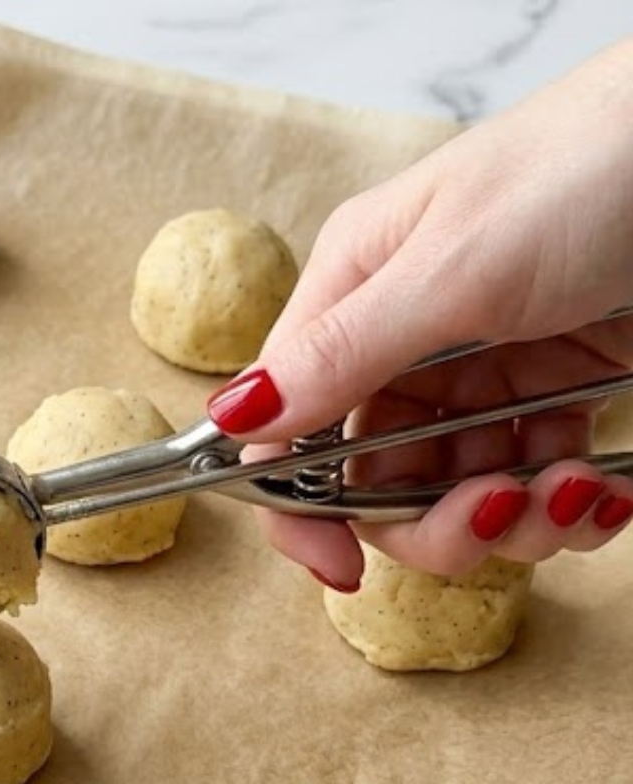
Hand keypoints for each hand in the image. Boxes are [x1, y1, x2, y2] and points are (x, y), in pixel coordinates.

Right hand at [208, 38, 632, 588]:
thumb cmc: (587, 166)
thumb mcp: (454, 267)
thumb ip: (343, 353)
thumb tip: (234, 417)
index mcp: (353, 296)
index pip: (291, 430)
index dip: (304, 509)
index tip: (344, 569)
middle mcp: (404, 343)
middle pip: (375, 480)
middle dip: (432, 522)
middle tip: (493, 516)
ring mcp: (479, 372)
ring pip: (456, 494)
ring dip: (515, 518)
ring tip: (576, 492)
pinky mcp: (551, 390)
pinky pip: (532, 481)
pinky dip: (568, 504)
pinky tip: (603, 490)